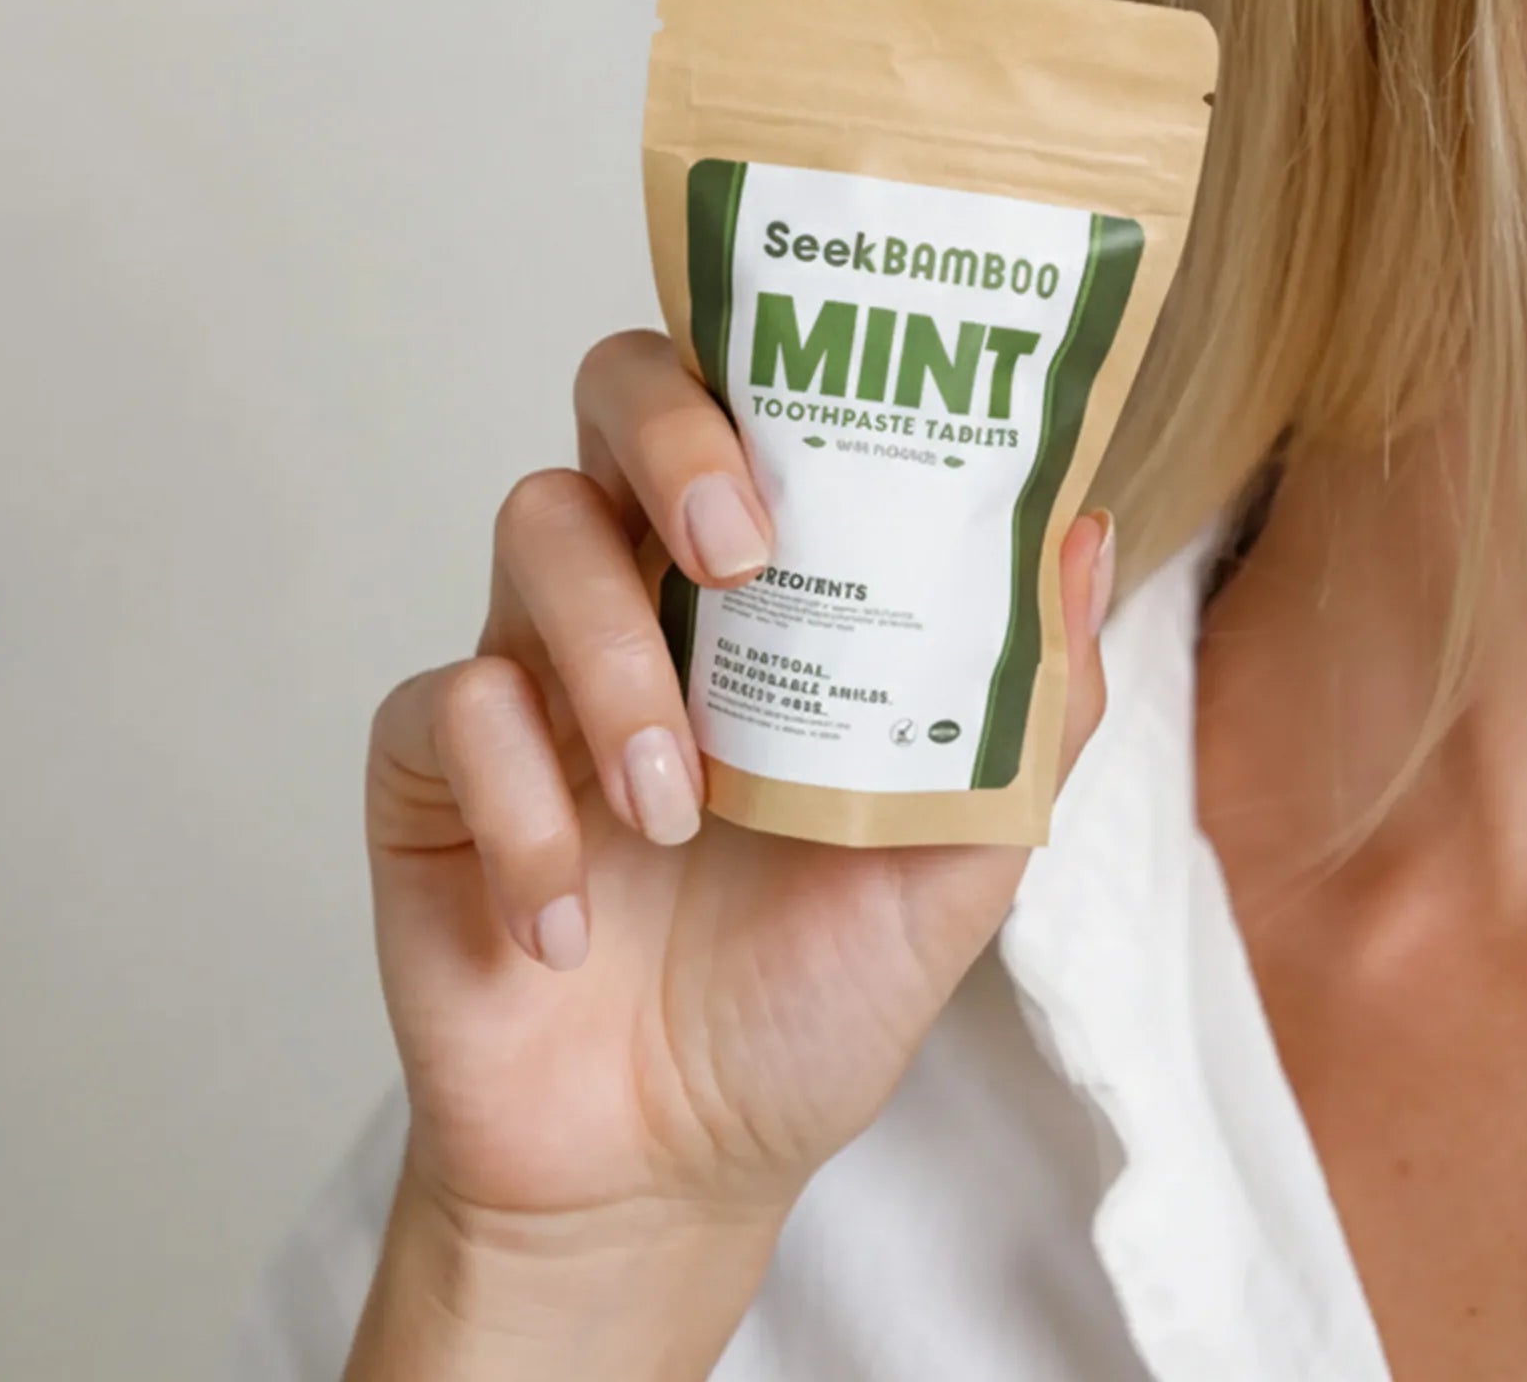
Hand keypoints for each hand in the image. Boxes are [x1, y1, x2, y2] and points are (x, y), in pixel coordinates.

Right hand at [364, 327, 1113, 1250]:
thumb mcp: (958, 862)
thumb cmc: (812, 993)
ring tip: (674, 806)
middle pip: (618, 398)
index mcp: (771, 597)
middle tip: (740, 547)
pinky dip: (520, 807)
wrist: (668, 1165)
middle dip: (675, 436)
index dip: (779, 360)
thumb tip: (1092, 532)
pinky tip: (566, 920)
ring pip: (534, 529)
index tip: (846, 398)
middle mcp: (649, 596)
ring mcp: (535, 668)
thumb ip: (1029, 709)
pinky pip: (447, 704)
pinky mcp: (433, 765)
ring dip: (614, 661)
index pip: (757, 404)